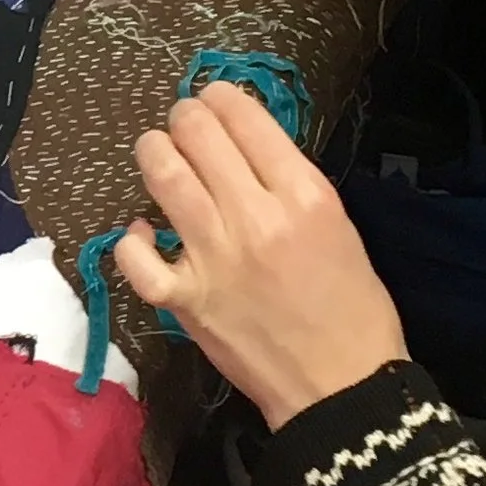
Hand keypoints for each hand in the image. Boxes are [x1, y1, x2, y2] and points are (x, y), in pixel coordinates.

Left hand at [112, 84, 406, 431]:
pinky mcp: (183, 299)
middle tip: (183, 121)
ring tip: (157, 150)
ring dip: (154, 152)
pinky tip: (142, 231)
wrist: (341, 388)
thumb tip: (247, 150)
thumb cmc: (354, 310)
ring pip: (163, 176)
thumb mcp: (340, 228)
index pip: (246, 120)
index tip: (213, 97)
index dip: (221, 98)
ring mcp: (212, 258)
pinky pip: (135, 256)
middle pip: (197, 136)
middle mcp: (254, 218)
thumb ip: (292, 186)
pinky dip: (132, 238)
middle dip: (184, 117)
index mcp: (304, 197)